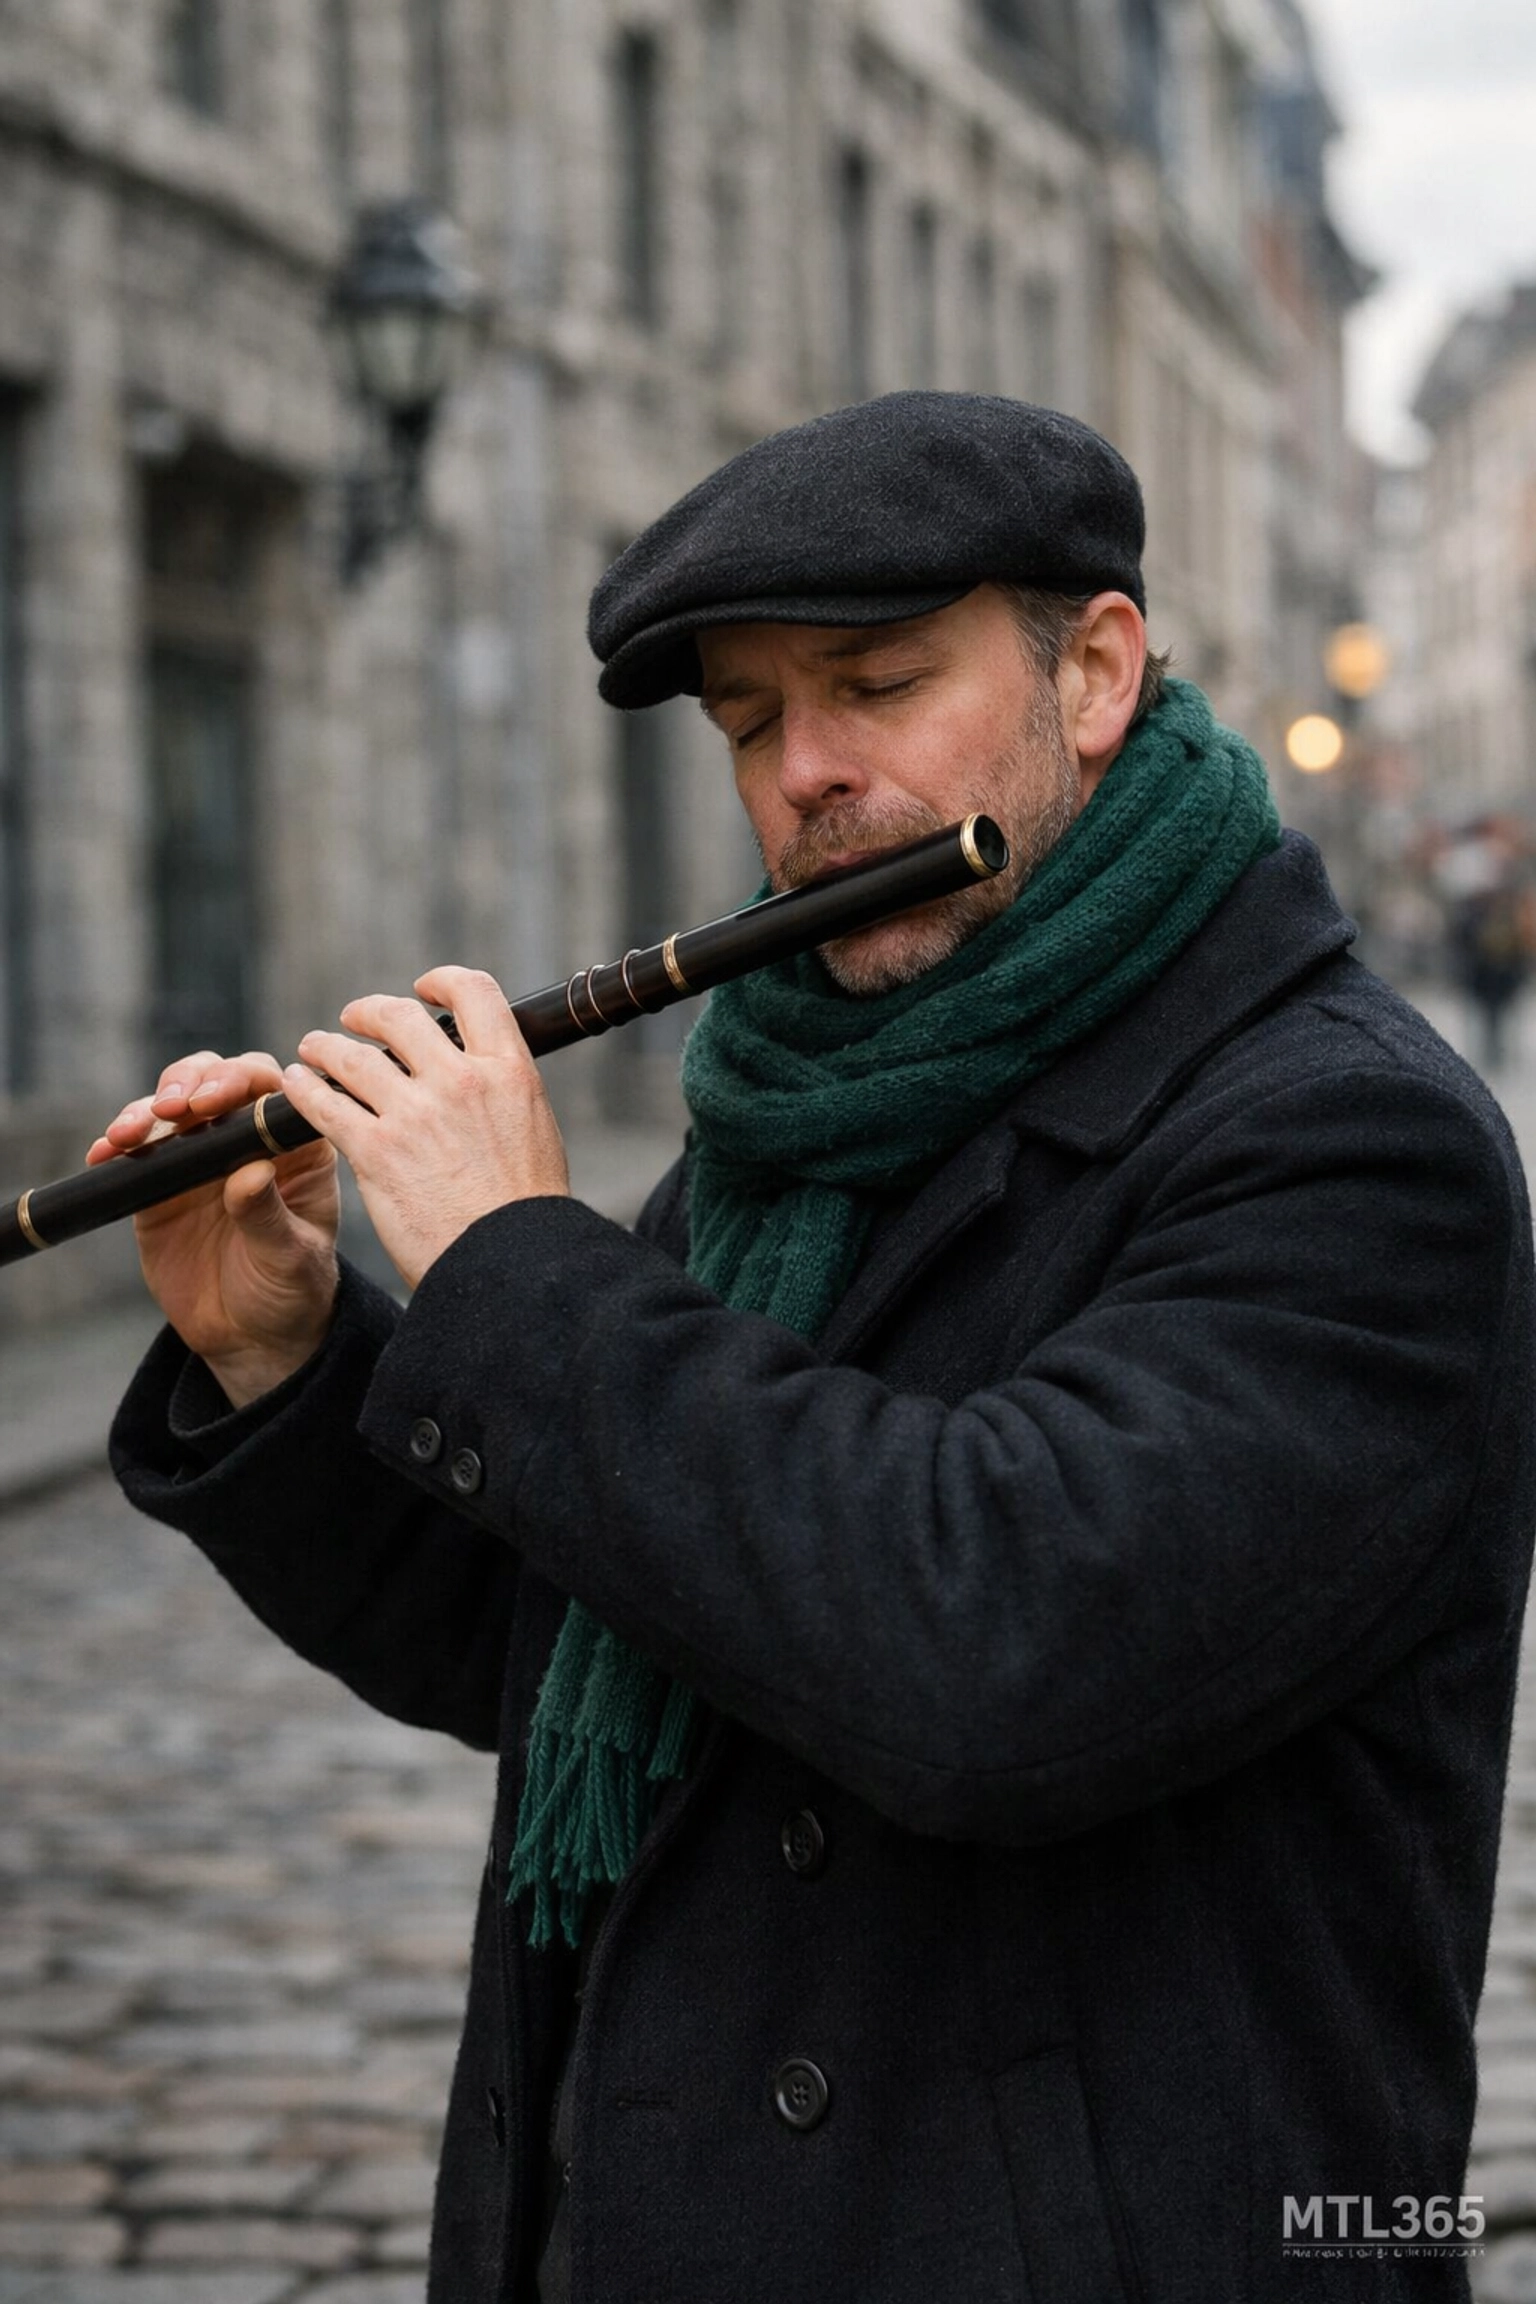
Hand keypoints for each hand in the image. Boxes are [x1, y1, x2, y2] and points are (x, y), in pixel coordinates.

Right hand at [88, 1050, 340, 1406]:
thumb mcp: (290, 1257)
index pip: (270, 1089)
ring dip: (144, 1111)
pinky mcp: (160, 1185)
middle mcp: (246, 1139)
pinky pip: (135, 1154)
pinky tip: (104, 1154)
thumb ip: (269, 1215)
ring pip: (169, 1108)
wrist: (251, 1336)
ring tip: (127, 1135)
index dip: (240, 1080)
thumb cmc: (291, 1290)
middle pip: (215, 1079)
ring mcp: (200, 1158)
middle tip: (171, 1109)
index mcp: (294, 1145)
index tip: (213, 1100)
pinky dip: (117, 1147)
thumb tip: (250, 1172)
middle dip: (188, 1082)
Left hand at [282, 965, 569, 1292]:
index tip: (421, 989)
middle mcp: (460, 1081)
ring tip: (311, 1050)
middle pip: (399, 1017)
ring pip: (352, 1057)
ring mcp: (414, 1114)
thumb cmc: (526, 1211)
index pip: (473, 992)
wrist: (513, 1264)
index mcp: (508, 1072)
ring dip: (324, 1048)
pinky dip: (304, 1090)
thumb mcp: (535, 1130)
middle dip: (368, 1013)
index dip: (441, 981)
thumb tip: (479, 1076)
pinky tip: (295, 1087)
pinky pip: (325, 1104)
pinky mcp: (376, 1151)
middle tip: (352, 1019)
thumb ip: (502, 1093)